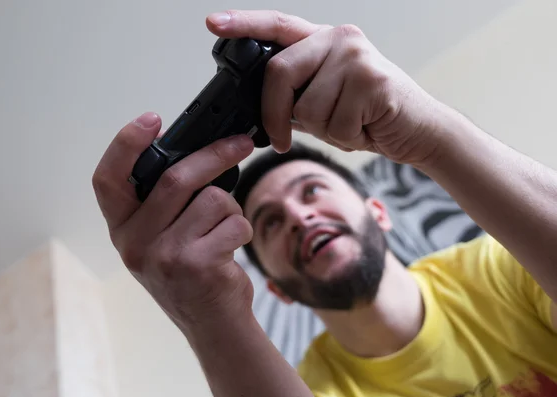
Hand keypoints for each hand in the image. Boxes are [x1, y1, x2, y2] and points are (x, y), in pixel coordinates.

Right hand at [92, 112, 255, 332]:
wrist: (211, 322)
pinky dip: (241, 227)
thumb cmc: (188, 271)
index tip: (150, 119)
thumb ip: (162, 201)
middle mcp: (135, 244)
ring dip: (230, 206)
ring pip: (212, 198)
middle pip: (174, 178)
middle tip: (239, 143)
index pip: (108, 180)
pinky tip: (230, 247)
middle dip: (214, 154)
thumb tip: (192, 149)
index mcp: (122, 229)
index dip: (125, 144)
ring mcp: (164, 257)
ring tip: (223, 227)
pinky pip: (233, 222)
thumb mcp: (160, 238)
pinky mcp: (198, 266)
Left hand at [206, 10, 447, 165]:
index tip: (213, 23)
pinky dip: (345, 139)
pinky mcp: (373, 80)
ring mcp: (356, 56)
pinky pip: (335, 124)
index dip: (243, 23)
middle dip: (274, 116)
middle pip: (279, 73)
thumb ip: (295, 95)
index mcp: (323, 41)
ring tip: (348, 124)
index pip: (277, 25)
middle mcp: (339, 39)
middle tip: (282, 139)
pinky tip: (364, 129)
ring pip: (307, 108)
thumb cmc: (367, 116)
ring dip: (323, 131)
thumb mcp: (324, 101)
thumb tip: (259, 112)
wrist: (418, 130)